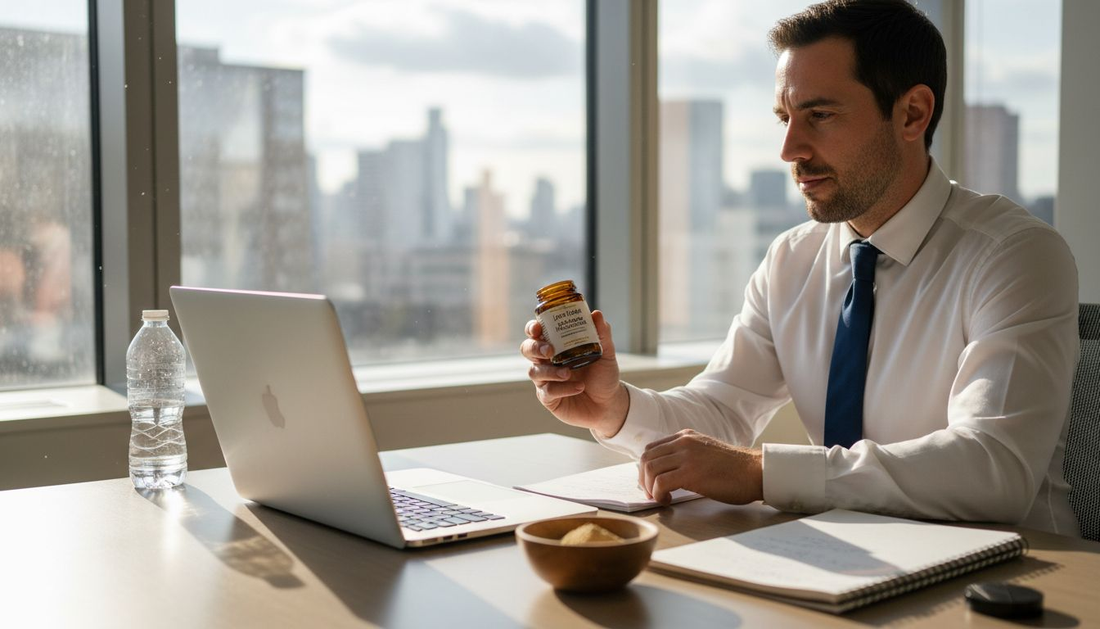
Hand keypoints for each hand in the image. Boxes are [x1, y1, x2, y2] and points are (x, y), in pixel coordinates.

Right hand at [520, 310, 628, 438]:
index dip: (532, 327)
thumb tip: (596, 314)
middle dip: (535, 347)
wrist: (609, 403)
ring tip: (568, 373)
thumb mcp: (606, 353)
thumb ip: (602, 334)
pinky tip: (578, 387)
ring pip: (535, 371)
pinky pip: (548, 391)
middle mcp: (547, 361)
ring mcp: (546, 379)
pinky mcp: (548, 398)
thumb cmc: (603, 375)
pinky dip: (563, 388)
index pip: (537, 332)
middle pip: (528, 349)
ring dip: (550, 371)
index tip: (538, 327)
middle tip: (550, 350)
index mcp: (557, 345)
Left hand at [638, 429, 762, 504]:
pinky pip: (660, 483)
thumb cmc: (734, 469)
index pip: (651, 449)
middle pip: (646, 458)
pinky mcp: (691, 472)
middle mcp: (683, 442)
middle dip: (643, 479)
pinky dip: (658, 495)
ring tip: (660, 498)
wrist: (755, 471)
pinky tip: (668, 501)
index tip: (650, 483)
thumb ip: (686, 457)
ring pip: (650, 469)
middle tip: (651, 494)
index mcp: (685, 436)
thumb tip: (666, 474)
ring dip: (650, 488)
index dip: (645, 468)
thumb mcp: (705, 453)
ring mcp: (686, 456)